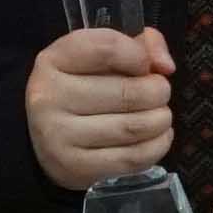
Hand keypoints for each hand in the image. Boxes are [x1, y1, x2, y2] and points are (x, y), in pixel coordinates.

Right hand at [25, 27, 176, 193]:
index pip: (108, 49)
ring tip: (160, 115)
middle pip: (127, 92)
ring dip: (161, 120)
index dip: (140, 56)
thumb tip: (165, 66)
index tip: (146, 66)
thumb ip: (139, 45)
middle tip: (160, 93)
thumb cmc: (81, 89)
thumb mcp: (99, 56)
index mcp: (54, 61)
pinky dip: (157, 146)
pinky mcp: (74, 168)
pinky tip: (157, 136)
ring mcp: (58, 136)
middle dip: (158, 92)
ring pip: (133, 127)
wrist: (47, 137)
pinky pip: (132, 158)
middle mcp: (49, 97)